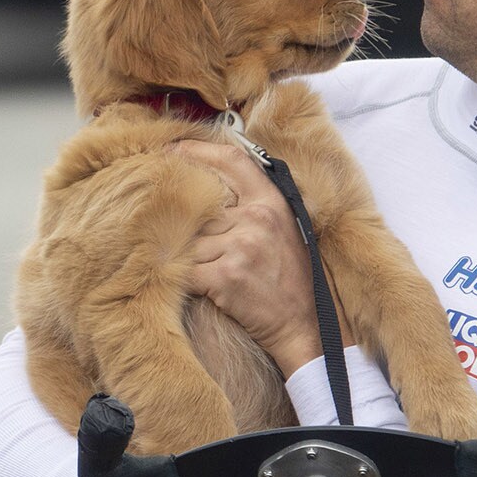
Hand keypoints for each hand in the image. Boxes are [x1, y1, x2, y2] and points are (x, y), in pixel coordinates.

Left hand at [172, 141, 320, 376]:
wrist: (305, 326)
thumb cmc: (291, 279)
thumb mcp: (284, 229)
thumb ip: (253, 206)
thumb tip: (210, 188)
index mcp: (272, 202)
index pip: (231, 161)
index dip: (197, 151)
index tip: (172, 150)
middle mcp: (257, 218)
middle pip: (200, 210)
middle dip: (189, 228)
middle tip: (181, 236)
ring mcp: (240, 246)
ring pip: (189, 241)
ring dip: (190, 259)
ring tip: (207, 275)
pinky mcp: (225, 276)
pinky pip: (185, 270)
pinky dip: (184, 280)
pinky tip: (200, 289)